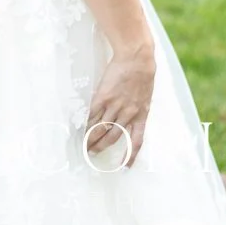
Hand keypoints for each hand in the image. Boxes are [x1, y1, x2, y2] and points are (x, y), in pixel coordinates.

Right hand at [85, 41, 155, 167]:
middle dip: (101, 147)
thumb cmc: (143, 73)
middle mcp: (128, 113)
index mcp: (141, 114)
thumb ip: (137, 108)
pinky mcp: (104, 97)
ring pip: (100, 129)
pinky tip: (80, 127)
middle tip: (92, 153)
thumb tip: (129, 119)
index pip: (136, 141)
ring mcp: (115, 105)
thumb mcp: (145, 95)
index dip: (130, 156)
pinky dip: (85, 123)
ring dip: (91, 139)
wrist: (137, 56)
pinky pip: (92, 115)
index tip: (123, 168)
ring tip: (84, 145)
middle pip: (112, 137)